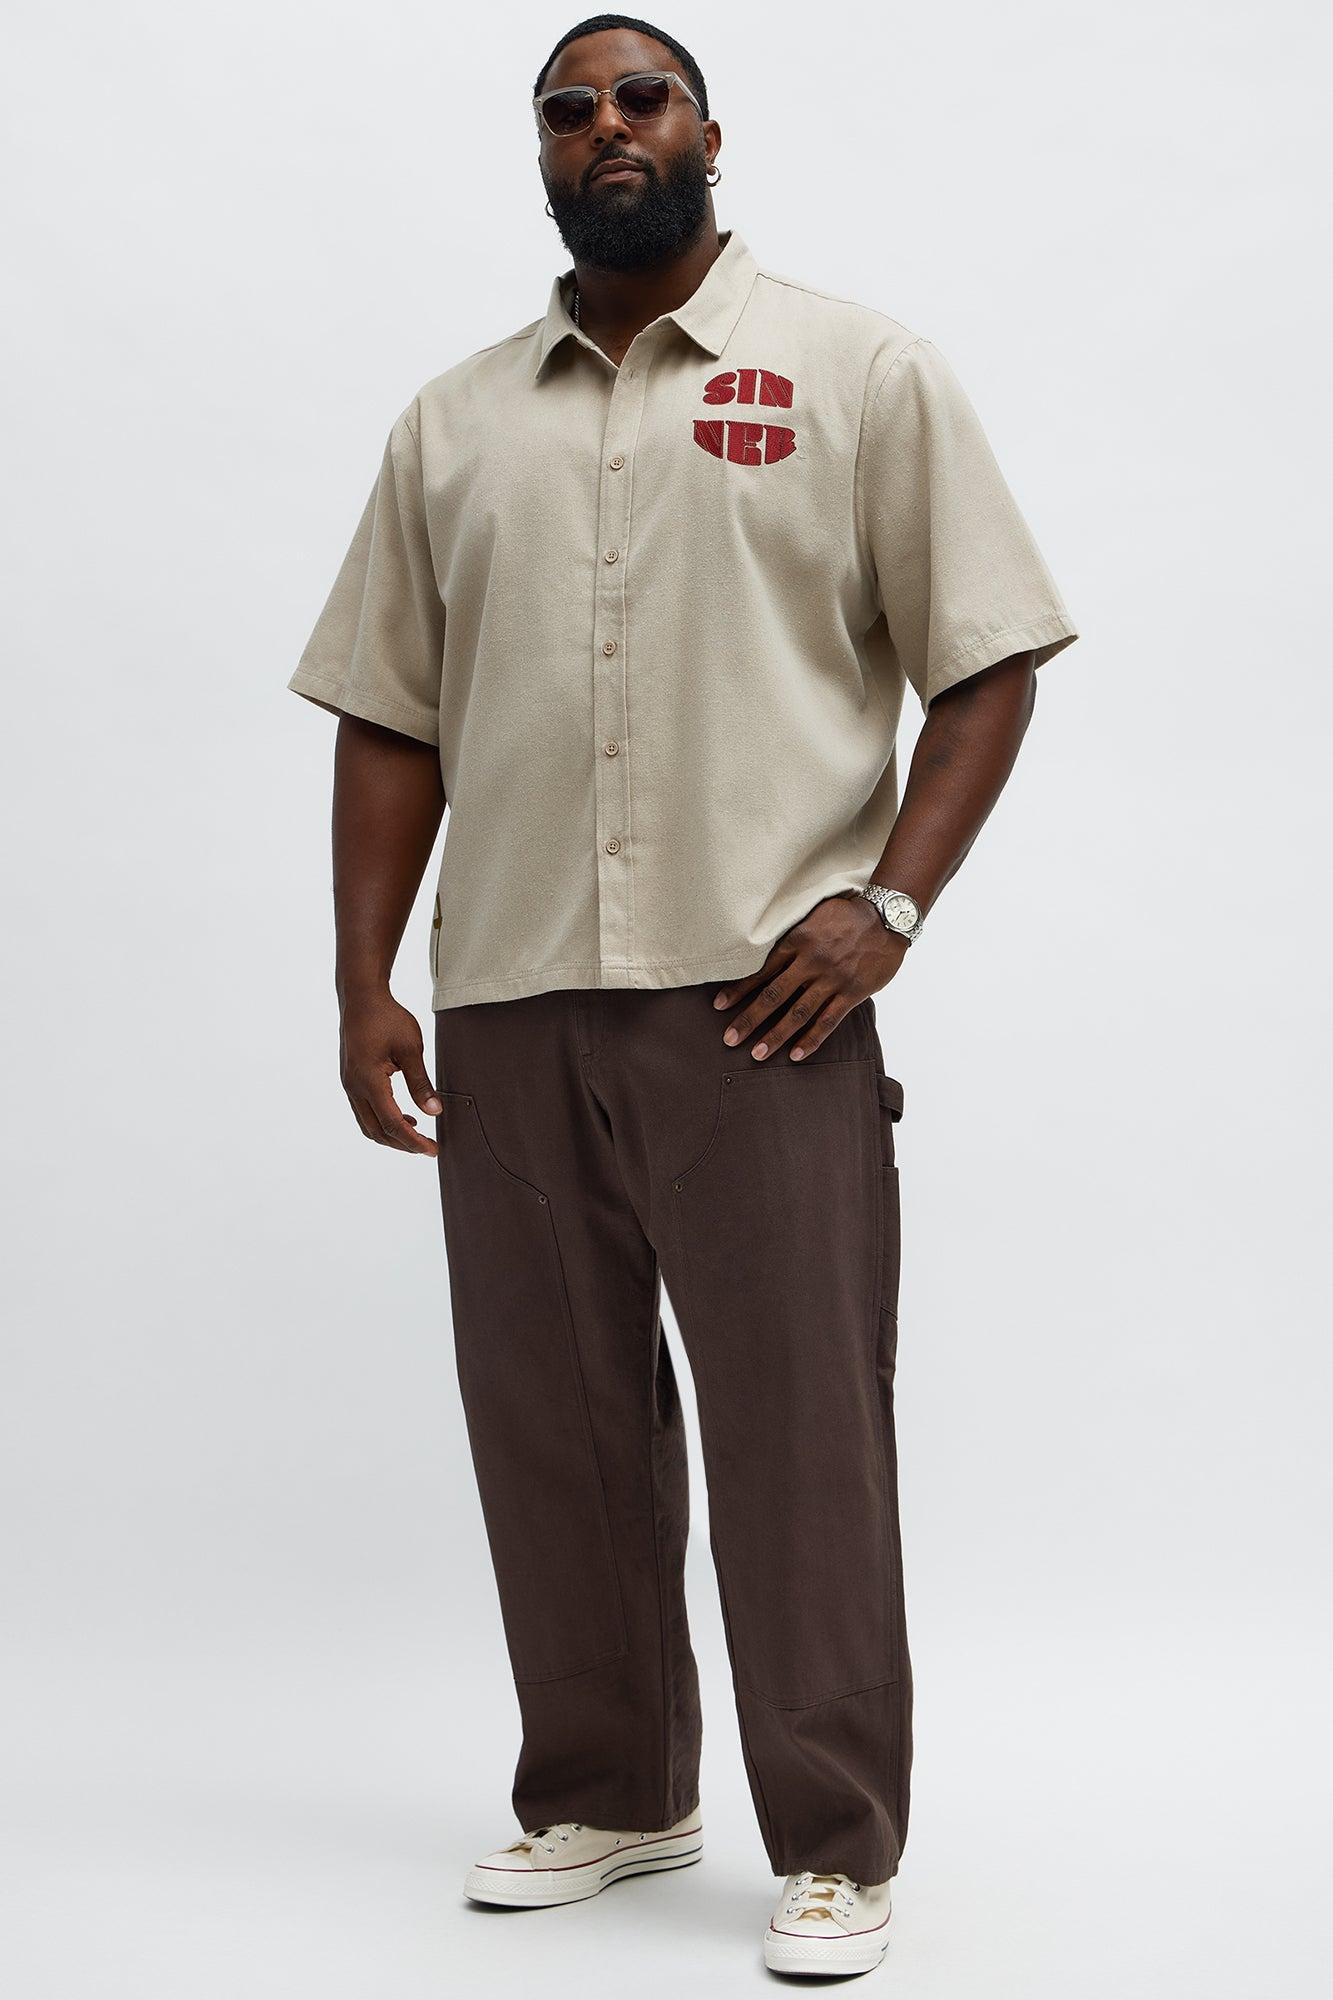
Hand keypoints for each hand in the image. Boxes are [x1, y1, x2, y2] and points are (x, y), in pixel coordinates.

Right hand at [339, 990, 442, 1154]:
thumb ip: (421, 1083)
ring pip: (368, 1124)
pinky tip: (402, 1114)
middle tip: (428, 1148)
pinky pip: (364, 1110)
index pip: (392, 1123)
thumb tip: (435, 1111)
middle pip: (377, 1131)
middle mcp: (354, 1087)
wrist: (361, 998)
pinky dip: (382, 1120)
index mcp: (368, 1081)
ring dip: (391, 1134)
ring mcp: (349, 1084)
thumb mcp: (411, 1049)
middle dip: (403, 1144)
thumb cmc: (387, 1018)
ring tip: (417, 1134)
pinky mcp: (350, 1079)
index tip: (432, 1150)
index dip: (413, 1141)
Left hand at [712, 892, 906, 1059]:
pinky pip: (828, 1021)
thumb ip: (792, 937)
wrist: (886, 917)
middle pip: (773, 996)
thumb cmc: (846, 915)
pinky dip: (811, 1039)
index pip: (761, 971)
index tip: (719, 1006)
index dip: (738, 990)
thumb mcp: (812, 917)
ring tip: (757, 1054)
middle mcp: (810, 963)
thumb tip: (767, 953)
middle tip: (729, 1039)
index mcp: (797, 942)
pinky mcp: (851, 993)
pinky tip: (795, 1054)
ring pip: (797, 1013)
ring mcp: (831, 980)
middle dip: (749, 1019)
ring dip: (775, 1036)